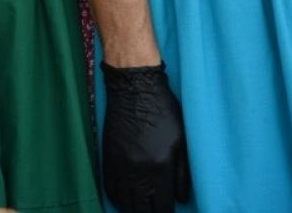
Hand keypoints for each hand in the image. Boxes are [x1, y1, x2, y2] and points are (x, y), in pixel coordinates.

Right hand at [101, 62, 190, 212]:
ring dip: (133, 209)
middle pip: (141, 209)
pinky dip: (118, 199)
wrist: (134, 90)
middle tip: (155, 210)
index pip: (162, 206)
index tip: (169, 212)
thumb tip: (182, 198)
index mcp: (160, 167)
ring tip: (141, 208)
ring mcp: (121, 167)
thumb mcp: (181, 139)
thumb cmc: (163, 111)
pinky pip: (111, 190)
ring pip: (125, 203)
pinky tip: (125, 200)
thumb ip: (183, 173)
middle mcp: (138, 172)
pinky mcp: (109, 160)